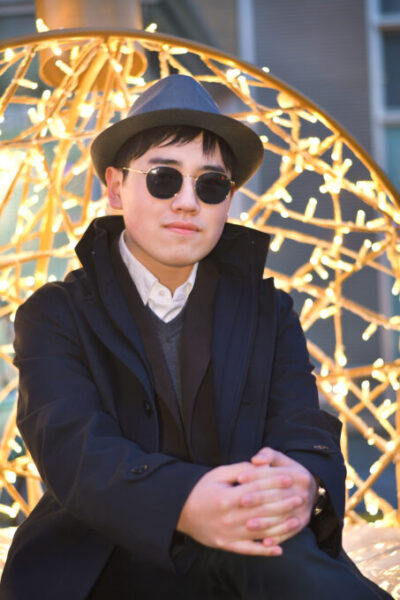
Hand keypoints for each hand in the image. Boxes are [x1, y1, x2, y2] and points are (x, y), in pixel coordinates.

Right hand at [176, 462, 293, 555]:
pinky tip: (279, 549)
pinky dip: (264, 550)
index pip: (257, 489)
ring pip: (260, 531)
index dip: (275, 482)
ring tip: (296, 519)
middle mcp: (229, 517)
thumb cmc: (201, 488)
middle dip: (283, 503)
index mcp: (227, 497)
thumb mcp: (217, 474)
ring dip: (281, 526)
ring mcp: (228, 534)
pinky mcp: (226, 545)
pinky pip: (249, 550)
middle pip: (263, 510)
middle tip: (300, 497)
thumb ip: (240, 470)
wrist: (179, 511)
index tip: (289, 477)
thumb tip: (260, 466)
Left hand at [237, 447, 317, 547]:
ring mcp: (305, 509)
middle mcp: (304, 492)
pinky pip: (289, 533)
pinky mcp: (303, 523)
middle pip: (277, 496)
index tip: (238, 478)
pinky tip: (263, 542)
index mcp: (298, 474)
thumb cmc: (285, 472)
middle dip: (258, 498)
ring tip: (247, 524)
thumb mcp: (280, 460)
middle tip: (240, 501)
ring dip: (265, 522)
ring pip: (282, 517)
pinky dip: (276, 538)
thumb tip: (256, 459)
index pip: (273, 474)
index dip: (255, 475)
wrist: (308, 489)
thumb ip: (268, 455)